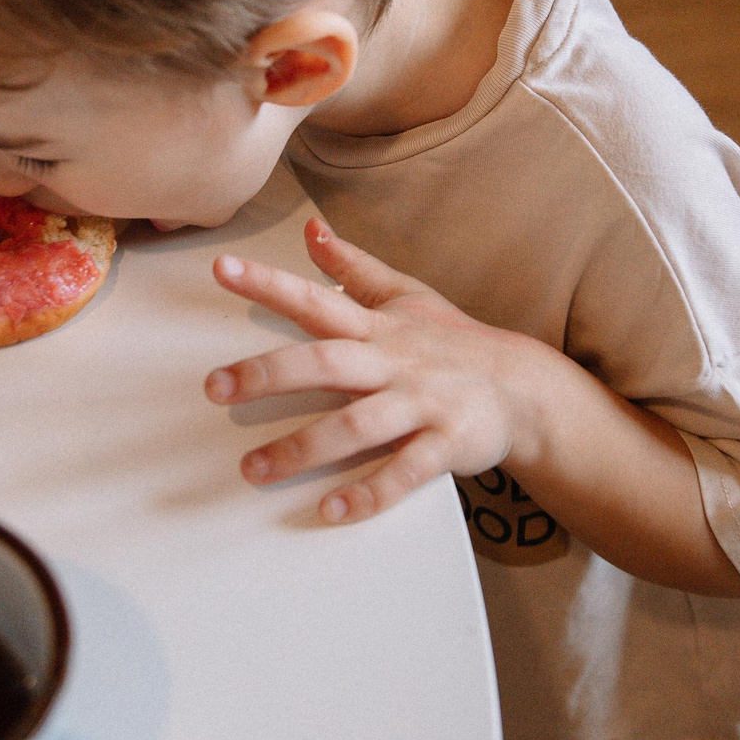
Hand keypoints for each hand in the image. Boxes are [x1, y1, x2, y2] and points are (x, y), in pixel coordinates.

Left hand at [205, 219, 551, 523]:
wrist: (524, 389)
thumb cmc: (453, 343)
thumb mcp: (406, 297)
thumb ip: (353, 267)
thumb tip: (311, 230)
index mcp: (379, 328)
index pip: (317, 298)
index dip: (270, 283)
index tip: (222, 270)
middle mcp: (395, 363)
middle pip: (327, 363)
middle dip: (269, 373)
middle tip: (215, 387)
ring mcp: (422, 404)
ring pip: (358, 425)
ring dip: (303, 448)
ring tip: (254, 469)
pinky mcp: (447, 444)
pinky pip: (405, 471)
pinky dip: (370, 492)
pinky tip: (332, 509)